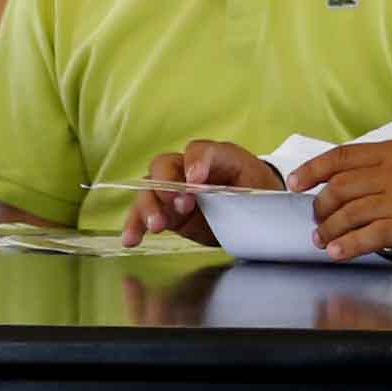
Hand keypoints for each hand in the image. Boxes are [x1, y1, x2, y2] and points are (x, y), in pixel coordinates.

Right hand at [121, 140, 283, 246]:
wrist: (256, 215)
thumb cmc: (258, 195)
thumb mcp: (261, 189)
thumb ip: (244, 189)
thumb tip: (237, 190)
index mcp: (217, 157)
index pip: (199, 151)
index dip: (195, 162)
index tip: (196, 180)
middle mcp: (188, 169)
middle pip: (165, 165)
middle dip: (167, 184)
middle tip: (181, 204)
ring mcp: (174, 191)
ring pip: (150, 190)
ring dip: (149, 207)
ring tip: (156, 226)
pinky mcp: (167, 213)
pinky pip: (145, 214)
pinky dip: (135, 226)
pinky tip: (130, 240)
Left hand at [287, 139, 391, 262]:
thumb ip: (388, 167)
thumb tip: (351, 178)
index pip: (343, 156)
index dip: (313, 169)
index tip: (294, 183)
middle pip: (341, 186)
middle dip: (320, 207)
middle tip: (316, 221)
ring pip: (352, 211)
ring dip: (330, 229)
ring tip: (321, 240)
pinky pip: (373, 234)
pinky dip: (350, 245)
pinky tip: (338, 252)